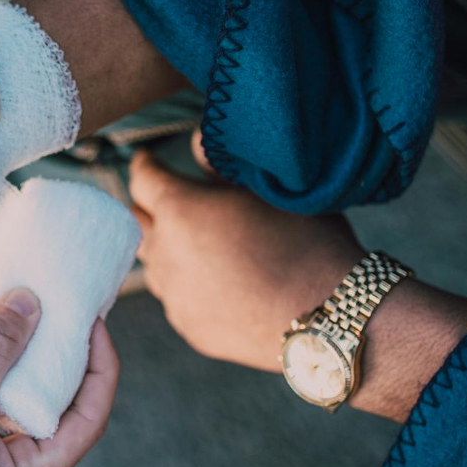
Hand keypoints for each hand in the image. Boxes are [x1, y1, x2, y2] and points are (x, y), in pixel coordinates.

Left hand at [127, 147, 365, 371]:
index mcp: (179, 210)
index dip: (146, 165)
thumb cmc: (306, 243)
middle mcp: (164, 252)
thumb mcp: (268, 188)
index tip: (148, 159)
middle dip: (150, 207)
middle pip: (138, 222)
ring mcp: (173, 294)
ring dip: (166, 246)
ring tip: (194, 240)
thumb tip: (195, 143)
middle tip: (168, 198)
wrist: (328, 316)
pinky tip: (214, 279)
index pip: (142, 179)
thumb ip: (220, 164)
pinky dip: (186, 282)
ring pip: (153, 261)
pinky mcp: (187, 324)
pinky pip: (175, 295)